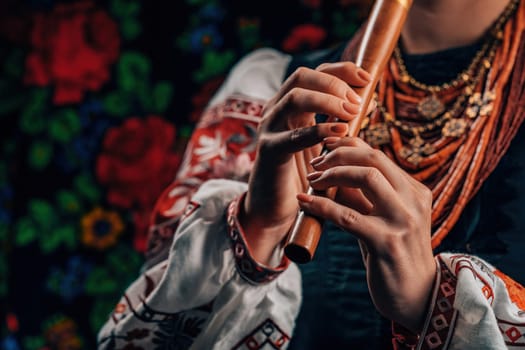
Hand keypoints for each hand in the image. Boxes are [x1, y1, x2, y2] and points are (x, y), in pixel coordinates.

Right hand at [238, 62, 371, 264]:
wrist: (275, 209)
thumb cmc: (304, 176)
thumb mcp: (324, 143)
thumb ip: (339, 122)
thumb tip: (370, 103)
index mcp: (289, 106)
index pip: (315, 73)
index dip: (342, 70)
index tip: (368, 78)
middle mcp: (275, 111)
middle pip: (302, 76)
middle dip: (334, 83)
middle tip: (357, 101)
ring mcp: (269, 129)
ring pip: (296, 98)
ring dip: (328, 101)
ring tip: (351, 114)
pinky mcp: (269, 151)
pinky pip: (294, 135)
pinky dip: (319, 130)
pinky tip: (340, 133)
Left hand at [297, 136, 435, 332]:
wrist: (417, 297)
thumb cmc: (393, 256)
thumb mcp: (382, 220)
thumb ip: (363, 198)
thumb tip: (331, 175)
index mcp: (414, 191)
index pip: (378, 154)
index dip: (348, 145)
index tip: (325, 147)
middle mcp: (414, 200)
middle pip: (373, 158)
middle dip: (338, 155)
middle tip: (314, 164)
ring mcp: (403, 221)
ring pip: (365, 178)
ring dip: (331, 175)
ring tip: (311, 181)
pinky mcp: (387, 243)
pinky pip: (347, 216)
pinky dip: (321, 205)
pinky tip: (304, 201)